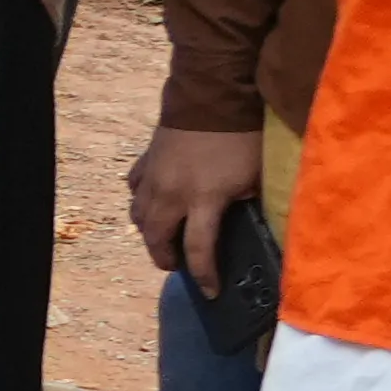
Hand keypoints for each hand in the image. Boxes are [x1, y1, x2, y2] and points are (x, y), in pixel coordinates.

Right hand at [132, 118, 261, 287]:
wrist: (211, 98)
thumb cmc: (241, 137)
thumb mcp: (255, 175)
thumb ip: (245, 201)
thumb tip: (241, 218)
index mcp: (203, 201)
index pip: (198, 249)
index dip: (204, 275)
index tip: (211, 292)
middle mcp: (171, 195)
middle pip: (156, 238)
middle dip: (164, 257)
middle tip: (175, 265)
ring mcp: (153, 178)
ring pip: (138, 216)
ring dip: (150, 232)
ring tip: (162, 238)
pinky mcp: (145, 161)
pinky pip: (135, 189)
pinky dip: (142, 200)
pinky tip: (153, 201)